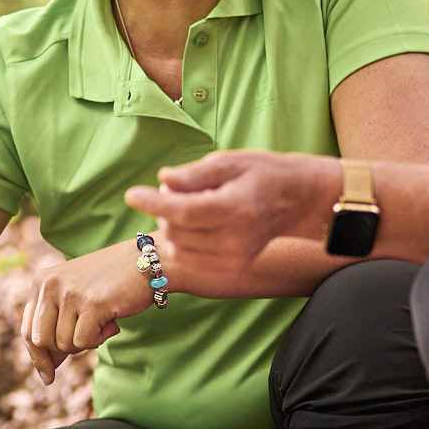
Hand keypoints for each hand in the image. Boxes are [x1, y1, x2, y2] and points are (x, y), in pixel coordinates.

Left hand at [23, 242, 154, 384]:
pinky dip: (98, 340)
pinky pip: (83, 342)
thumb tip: (46, 372)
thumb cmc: (111, 284)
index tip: (48, 376)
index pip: (27, 330)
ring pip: (63, 344)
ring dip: (85, 342)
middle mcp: (50, 285)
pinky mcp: (91, 304)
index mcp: (41, 282)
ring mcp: (69, 293)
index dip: (37, 357)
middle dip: (63, 350)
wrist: (148, 262)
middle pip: (41, 341)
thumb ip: (57, 328)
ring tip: (102, 322)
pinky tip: (111, 323)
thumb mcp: (75, 300)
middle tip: (88, 338)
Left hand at [123, 151, 338, 292]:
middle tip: (178, 189)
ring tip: (191, 205)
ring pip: (179, 248)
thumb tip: (162, 179)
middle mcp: (235, 238)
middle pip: (176, 230)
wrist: (297, 201)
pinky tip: (196, 224)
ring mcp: (235, 257)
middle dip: (164, 209)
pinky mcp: (232, 267)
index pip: (183, 211)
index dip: (153, 203)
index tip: (131, 194)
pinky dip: (183, 242)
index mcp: (236, 207)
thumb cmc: (263, 173)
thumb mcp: (230, 161)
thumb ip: (195, 174)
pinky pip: (190, 259)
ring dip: (172, 226)